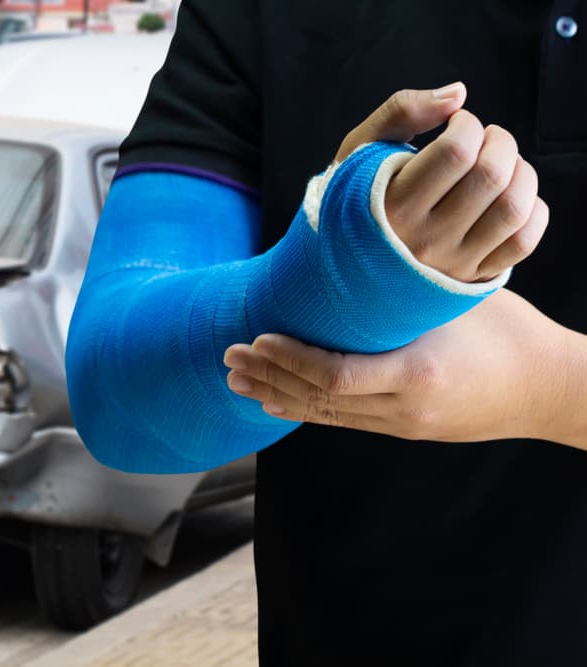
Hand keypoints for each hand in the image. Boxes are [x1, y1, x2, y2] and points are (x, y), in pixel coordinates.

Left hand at [222, 290, 584, 445]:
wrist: (550, 389)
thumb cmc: (507, 332)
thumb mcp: (452, 304)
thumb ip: (399, 298)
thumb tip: (343, 269)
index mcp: (416, 375)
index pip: (334, 376)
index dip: (290, 359)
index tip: (258, 337)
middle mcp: (402, 410)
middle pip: (318, 400)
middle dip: (269, 377)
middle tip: (228, 356)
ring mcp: (402, 426)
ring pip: (325, 415)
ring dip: (277, 396)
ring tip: (237, 382)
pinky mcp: (403, 430)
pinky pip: (344, 421)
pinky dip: (306, 409)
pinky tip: (277, 403)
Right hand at [335, 83, 548, 281]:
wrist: (347, 267)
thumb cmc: (357, 200)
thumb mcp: (360, 151)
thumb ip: (401, 111)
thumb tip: (459, 93)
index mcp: (392, 205)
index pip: (456, 150)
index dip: (468, 123)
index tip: (457, 124)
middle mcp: (424, 239)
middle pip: (491, 175)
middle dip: (500, 142)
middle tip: (485, 140)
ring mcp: (451, 262)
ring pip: (513, 208)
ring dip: (521, 173)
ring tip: (501, 167)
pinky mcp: (472, 277)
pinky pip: (524, 242)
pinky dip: (532, 210)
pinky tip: (511, 197)